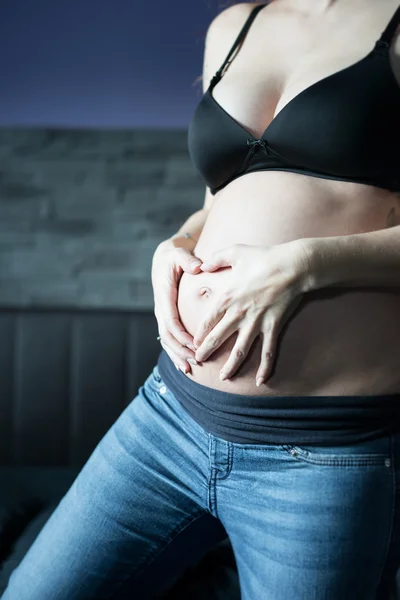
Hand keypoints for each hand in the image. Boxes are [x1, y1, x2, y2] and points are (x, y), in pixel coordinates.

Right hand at [151, 239, 202, 372]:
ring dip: (177, 355)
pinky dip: (174, 352)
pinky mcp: (166, 317)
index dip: (182, 336)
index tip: (195, 346)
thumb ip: (188, 260)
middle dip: (180, 350)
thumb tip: (197, 267)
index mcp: (164, 295)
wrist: (164, 257)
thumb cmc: (174, 255)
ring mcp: (162, 314)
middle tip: (196, 362)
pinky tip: (184, 364)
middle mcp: (160, 307)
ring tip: (189, 369)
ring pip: (166, 340)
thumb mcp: (179, 253)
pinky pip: (168, 338)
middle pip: (167, 336)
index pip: (171, 321)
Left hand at [192, 242, 310, 384]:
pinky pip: (268, 352)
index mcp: (226, 297)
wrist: (292, 265)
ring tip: (224, 378)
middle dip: (206, 352)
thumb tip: (201, 265)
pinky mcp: (273, 327)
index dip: (199, 335)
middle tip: (198, 362)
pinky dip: (265, 368)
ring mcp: (256, 323)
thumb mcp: (235, 252)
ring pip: (239, 351)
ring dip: (230, 366)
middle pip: (218, 339)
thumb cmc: (264, 256)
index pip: (207, 322)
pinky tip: (261, 381)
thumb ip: (215, 259)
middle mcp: (238, 314)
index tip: (193, 343)